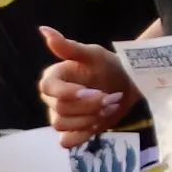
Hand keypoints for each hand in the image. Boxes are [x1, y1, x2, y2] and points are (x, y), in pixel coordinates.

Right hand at [37, 26, 137, 147]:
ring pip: (62, 126)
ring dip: (89, 119)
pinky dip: (82, 135)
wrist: (127, 87)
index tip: (92, 91)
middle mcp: (52, 98)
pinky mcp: (71, 132)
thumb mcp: (93, 55)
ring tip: (107, 108)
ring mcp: (60, 116)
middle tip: (110, 98)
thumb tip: (43, 29)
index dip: (68, 93)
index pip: (48, 88)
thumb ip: (69, 47)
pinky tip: (97, 125)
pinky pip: (66, 142)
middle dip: (89, 106)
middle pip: (59, 110)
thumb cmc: (110, 67)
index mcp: (54, 77)